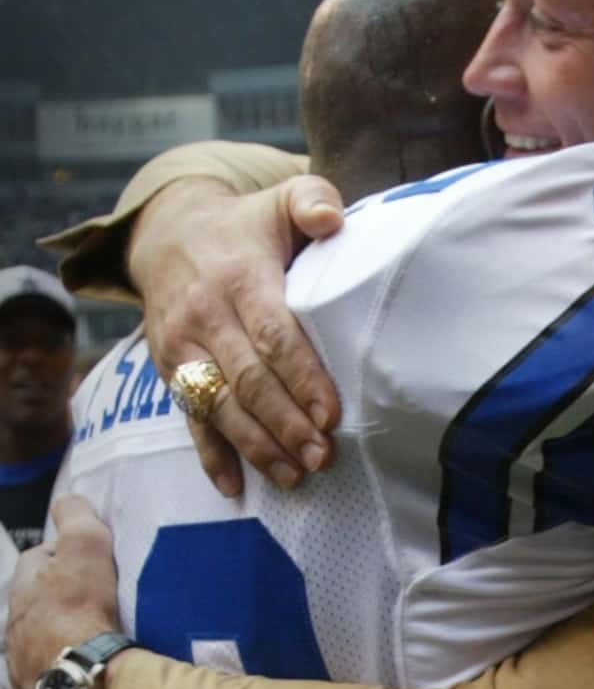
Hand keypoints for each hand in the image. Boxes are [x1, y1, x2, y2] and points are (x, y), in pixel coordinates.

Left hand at [6, 497, 122, 688]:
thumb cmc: (84, 614)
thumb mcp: (86, 550)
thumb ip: (78, 520)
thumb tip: (69, 500)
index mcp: (22, 595)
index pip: (36, 563)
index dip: (61, 560)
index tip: (89, 565)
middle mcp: (13, 637)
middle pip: (33, 612)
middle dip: (56, 608)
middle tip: (93, 610)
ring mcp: (21, 679)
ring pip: (37, 656)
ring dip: (58, 651)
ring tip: (91, 654)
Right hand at [128, 173, 347, 495]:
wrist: (167, 234)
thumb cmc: (245, 227)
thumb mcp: (278, 201)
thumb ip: (312, 200)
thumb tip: (332, 220)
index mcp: (240, 277)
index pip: (273, 333)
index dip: (301, 375)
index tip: (332, 413)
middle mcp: (206, 315)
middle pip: (247, 378)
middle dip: (285, 423)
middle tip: (322, 456)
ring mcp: (182, 347)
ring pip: (218, 405)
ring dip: (256, 446)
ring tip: (296, 476)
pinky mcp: (170, 371)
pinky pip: (188, 419)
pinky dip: (210, 455)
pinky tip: (235, 488)